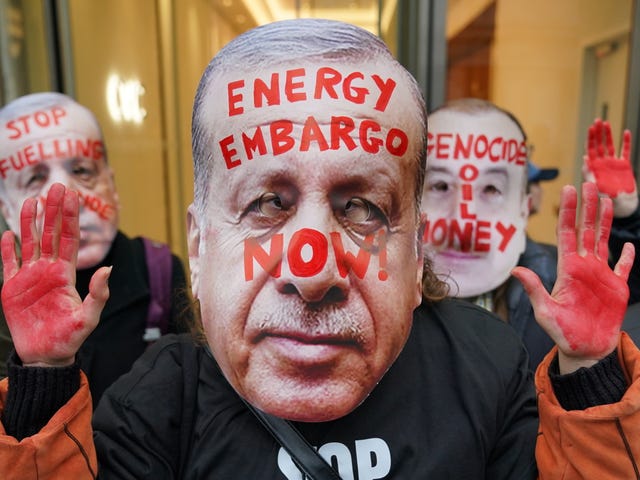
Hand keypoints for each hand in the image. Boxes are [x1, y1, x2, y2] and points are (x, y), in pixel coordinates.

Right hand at [1, 183, 109, 366]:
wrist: (45, 355)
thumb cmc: (70, 338)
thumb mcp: (89, 317)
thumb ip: (98, 293)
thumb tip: (108, 267)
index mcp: (66, 273)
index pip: (68, 239)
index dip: (70, 217)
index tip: (72, 196)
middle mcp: (48, 270)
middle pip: (50, 234)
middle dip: (53, 211)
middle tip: (56, 186)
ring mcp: (29, 277)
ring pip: (29, 243)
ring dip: (30, 222)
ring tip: (32, 200)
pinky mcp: (11, 288)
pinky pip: (8, 264)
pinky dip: (6, 249)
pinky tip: (8, 233)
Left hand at [512, 182, 633, 373]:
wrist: (585, 350)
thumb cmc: (562, 333)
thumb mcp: (545, 311)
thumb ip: (534, 289)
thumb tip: (516, 270)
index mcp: (567, 269)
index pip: (568, 233)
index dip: (569, 211)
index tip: (570, 190)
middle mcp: (584, 266)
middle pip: (586, 229)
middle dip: (588, 206)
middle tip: (590, 182)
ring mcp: (601, 275)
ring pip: (603, 240)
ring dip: (605, 220)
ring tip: (607, 198)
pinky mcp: (617, 287)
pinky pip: (624, 267)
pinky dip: (628, 256)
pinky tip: (630, 243)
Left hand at [583, 118, 637, 216]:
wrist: (621, 206)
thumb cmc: (605, 200)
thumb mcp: (595, 186)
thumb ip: (589, 173)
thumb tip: (584, 159)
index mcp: (594, 168)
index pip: (590, 151)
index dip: (590, 140)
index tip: (590, 129)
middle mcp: (602, 164)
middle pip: (598, 145)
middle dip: (597, 134)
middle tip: (597, 121)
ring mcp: (613, 164)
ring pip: (609, 146)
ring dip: (608, 135)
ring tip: (605, 123)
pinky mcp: (624, 166)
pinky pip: (624, 152)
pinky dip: (625, 142)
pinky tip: (624, 132)